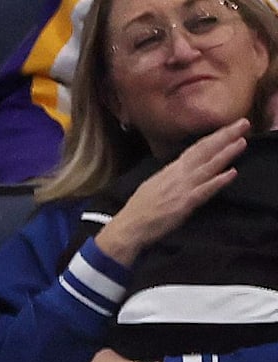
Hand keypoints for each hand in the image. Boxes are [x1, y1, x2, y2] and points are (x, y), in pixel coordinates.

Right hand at [95, 118, 248, 265]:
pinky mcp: (184, 204)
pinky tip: (232, 173)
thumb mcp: (153, 185)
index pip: (195, 149)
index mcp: (169, 170)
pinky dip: (218, 181)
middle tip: (243, 123)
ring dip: (226, 154)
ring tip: (242, 141)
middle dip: (224, 137)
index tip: (229, 127)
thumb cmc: (139, 209)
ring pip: (207, 167)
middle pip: (203, 152)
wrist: (129, 227)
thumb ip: (170, 176)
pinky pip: (204, 191)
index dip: (213, 137)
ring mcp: (181, 188)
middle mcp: (177, 175)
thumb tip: (182, 169)